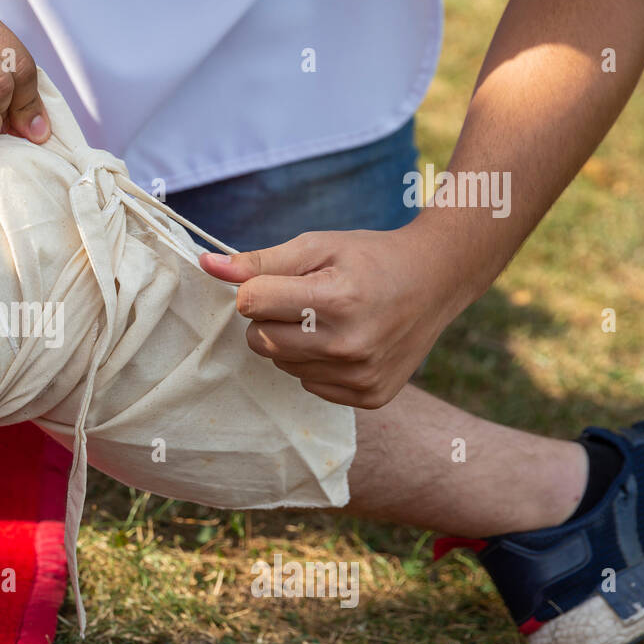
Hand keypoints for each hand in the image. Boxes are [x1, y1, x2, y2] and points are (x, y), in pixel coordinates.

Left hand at [199, 226, 467, 408]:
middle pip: (259, 341)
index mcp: (336, 300)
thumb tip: (206, 264)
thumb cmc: (369, 257)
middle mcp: (349, 345)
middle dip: (270, 317)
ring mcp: (360, 377)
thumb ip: (260, 260)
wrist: (437, 279)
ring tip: (328, 318)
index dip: (258, 287)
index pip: (252, 303)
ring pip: (281, 365)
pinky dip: (316, 364)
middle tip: (305, 299)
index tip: (282, 279)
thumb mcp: (317, 246)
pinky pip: (309, 385)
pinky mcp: (369, 397)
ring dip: (292, 341)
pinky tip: (345, 341)